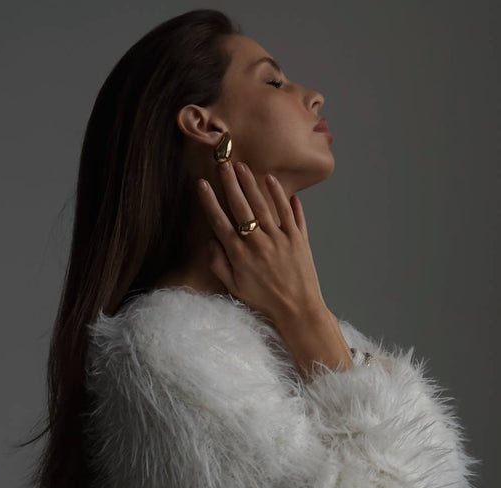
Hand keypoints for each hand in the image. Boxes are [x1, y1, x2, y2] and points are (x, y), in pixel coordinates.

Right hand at [196, 160, 327, 324]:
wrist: (297, 310)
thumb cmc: (264, 300)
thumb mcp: (234, 287)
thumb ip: (219, 264)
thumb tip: (210, 241)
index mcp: (239, 255)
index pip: (220, 222)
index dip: (209, 201)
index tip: (202, 184)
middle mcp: (258, 243)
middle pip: (240, 207)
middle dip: (229, 183)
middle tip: (222, 163)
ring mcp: (279, 239)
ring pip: (263, 205)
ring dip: (252, 184)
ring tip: (242, 166)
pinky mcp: (298, 239)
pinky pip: (289, 213)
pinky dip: (281, 196)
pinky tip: (273, 181)